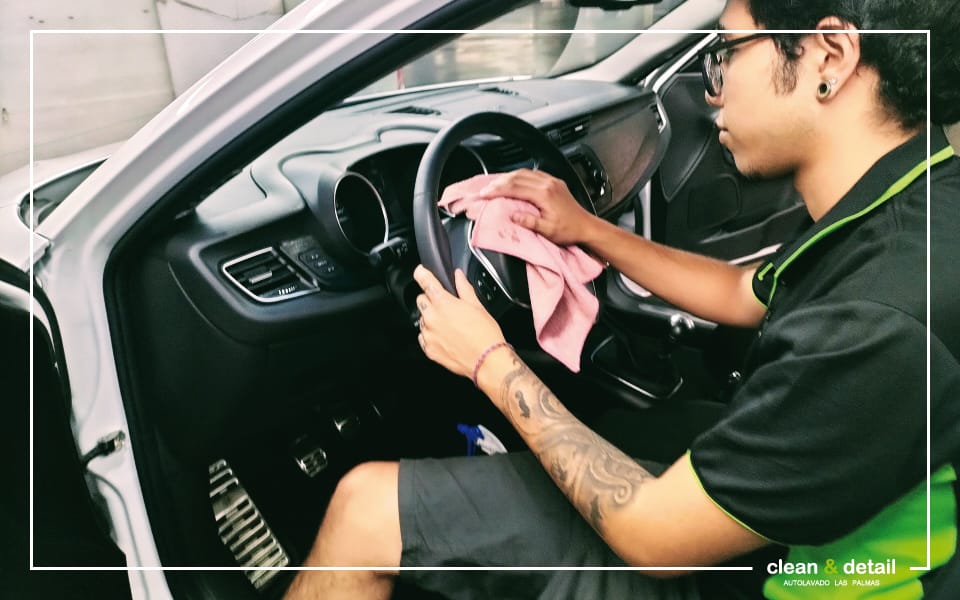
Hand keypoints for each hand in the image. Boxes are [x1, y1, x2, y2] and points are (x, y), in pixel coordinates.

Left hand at [413, 265, 505, 379]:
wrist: (486, 361)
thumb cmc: (485, 334)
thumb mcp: (477, 306)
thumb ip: (464, 288)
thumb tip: (458, 276)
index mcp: (443, 303)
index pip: (424, 282)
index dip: (421, 274)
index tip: (420, 272)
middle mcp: (432, 318)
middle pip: (421, 300)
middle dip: (430, 299)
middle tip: (446, 306)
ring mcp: (428, 334)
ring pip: (422, 319)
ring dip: (432, 318)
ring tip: (450, 326)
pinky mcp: (428, 349)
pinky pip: (423, 337)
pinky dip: (431, 335)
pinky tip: (446, 337)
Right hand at [478, 169, 598, 245]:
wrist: (586, 227)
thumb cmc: (569, 230)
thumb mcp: (548, 230)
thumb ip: (530, 222)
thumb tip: (513, 216)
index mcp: (544, 194)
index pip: (514, 188)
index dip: (497, 190)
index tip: (484, 194)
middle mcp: (548, 184)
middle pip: (517, 177)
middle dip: (498, 182)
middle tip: (485, 189)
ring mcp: (552, 181)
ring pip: (524, 172)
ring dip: (508, 177)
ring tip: (495, 184)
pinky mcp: (554, 182)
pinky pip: (533, 173)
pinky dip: (519, 176)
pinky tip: (514, 180)